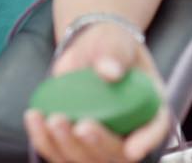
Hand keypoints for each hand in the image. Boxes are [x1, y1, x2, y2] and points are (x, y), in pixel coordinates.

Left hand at [25, 23, 171, 162]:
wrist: (89, 49)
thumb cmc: (108, 46)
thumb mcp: (115, 41)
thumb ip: (114, 53)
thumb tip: (109, 71)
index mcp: (149, 106)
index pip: (156, 128)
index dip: (147, 142)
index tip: (131, 149)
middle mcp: (129, 130)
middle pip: (119, 154)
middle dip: (98, 144)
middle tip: (79, 125)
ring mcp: (101, 140)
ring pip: (87, 160)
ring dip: (67, 146)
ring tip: (53, 119)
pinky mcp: (75, 142)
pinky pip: (58, 152)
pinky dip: (45, 140)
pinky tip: (35, 118)